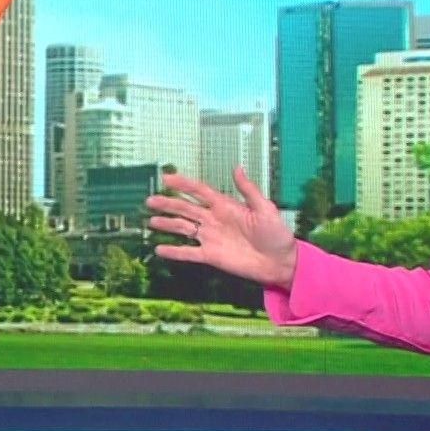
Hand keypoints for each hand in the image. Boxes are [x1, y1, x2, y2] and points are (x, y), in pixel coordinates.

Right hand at [145, 168, 298, 289]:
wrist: (280, 262)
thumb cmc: (277, 234)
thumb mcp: (265, 208)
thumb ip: (248, 190)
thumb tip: (237, 168)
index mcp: (226, 206)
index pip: (199, 192)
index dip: (183, 184)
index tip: (166, 178)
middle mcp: (214, 220)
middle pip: (186, 209)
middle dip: (168, 204)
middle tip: (150, 200)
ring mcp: (211, 238)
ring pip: (184, 228)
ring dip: (167, 224)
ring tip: (150, 221)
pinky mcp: (211, 256)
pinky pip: (188, 253)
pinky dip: (174, 251)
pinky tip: (159, 249)